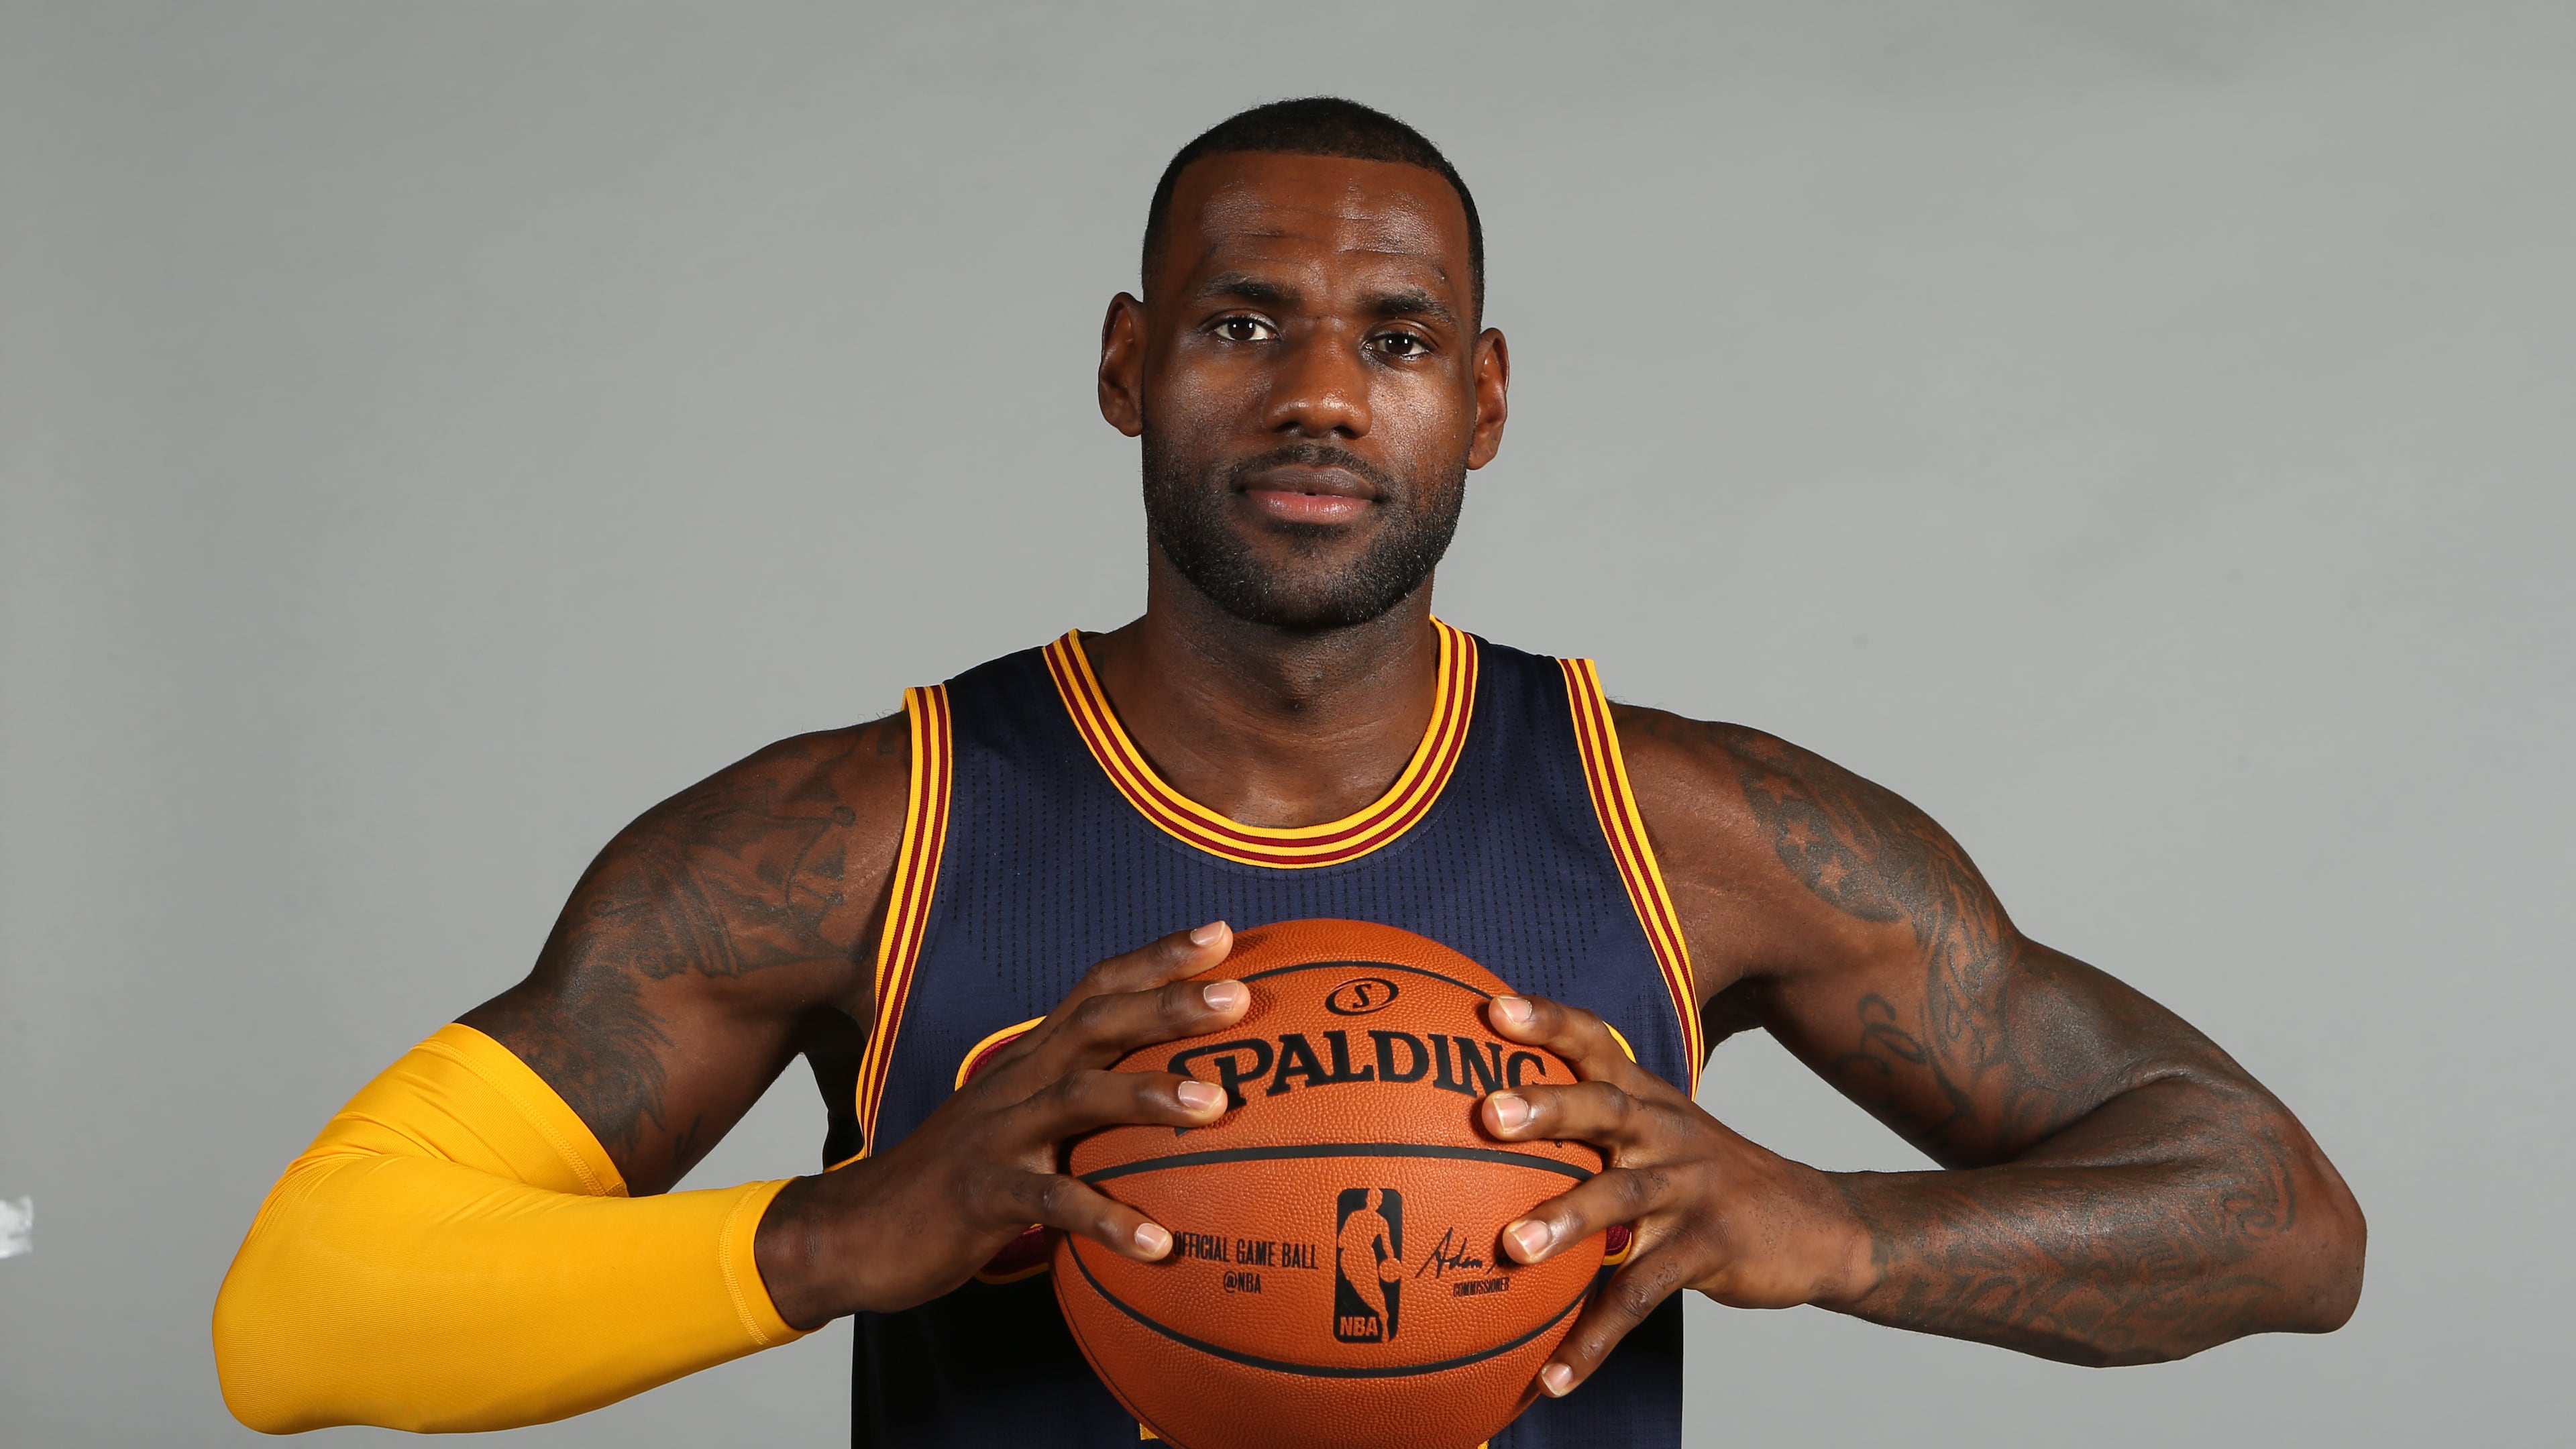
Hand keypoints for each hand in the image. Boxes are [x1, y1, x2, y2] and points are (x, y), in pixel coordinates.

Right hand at [754, 922, 1249, 1326]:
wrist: (855, 1231)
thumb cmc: (958, 1178)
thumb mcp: (1020, 1125)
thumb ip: (1081, 1104)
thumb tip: (1167, 1101)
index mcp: (1031, 1061)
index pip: (1097, 991)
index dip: (1155, 959)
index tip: (1222, 935)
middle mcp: (1016, 1083)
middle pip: (1096, 1024)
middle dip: (1167, 1004)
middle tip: (1240, 996)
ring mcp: (997, 1136)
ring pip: (1076, 1099)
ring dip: (1148, 1096)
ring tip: (1217, 1105)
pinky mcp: (981, 1195)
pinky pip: (1051, 1204)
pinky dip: (1106, 1219)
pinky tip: (1158, 1245)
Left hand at [1478, 993, 1869, 1397]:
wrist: (1816, 1224)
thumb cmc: (1708, 1175)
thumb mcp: (1664, 1128)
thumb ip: (1597, 1115)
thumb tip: (1490, 1121)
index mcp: (1648, 1099)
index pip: (1595, 1044)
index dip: (1548, 1022)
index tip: (1492, 1008)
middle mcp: (1666, 1133)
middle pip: (1605, 1109)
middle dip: (1547, 1107)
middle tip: (1489, 1113)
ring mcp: (1690, 1189)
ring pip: (1621, 1198)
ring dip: (1564, 1222)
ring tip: (1510, 1250)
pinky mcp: (1708, 1248)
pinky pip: (1641, 1293)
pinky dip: (1595, 1337)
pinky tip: (1554, 1375)